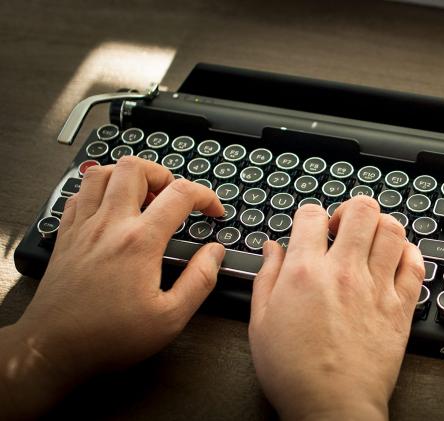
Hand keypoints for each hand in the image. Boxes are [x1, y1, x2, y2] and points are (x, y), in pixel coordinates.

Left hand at [0, 156, 224, 418]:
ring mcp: (83, 226)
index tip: (214, 212)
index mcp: (140, 242)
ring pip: (102, 172)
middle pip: (135, 168)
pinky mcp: (65, 235)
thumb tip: (215, 253)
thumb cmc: (110, 336)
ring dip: (128, 176)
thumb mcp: (170, 318)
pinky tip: (111, 209)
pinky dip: (100, 190)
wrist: (53, 348)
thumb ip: (200, 280)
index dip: (206, 196)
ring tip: (144, 196)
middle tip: (174, 196)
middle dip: (163, 174)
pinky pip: (79, 193)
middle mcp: (109, 224)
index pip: (180, 194)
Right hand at [249, 196, 424, 420]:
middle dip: (351, 210)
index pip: (312, 214)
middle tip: (343, 227)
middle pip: (361, 210)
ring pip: (392, 230)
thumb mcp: (261, 323)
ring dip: (380, 226)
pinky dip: (408, 253)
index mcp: (306, 273)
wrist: (333, 408)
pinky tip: (394, 260)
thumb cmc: (296, 373)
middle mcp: (345, 273)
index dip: (309, 215)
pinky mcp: (400, 307)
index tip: (310, 227)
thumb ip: (267, 277)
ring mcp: (377, 288)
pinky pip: (416, 264)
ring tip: (369, 240)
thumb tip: (273, 249)